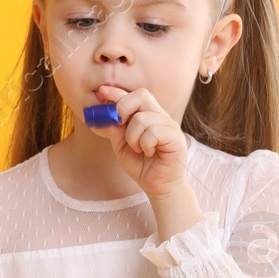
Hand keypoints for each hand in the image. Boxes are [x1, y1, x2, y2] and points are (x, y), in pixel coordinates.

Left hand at [91, 85, 190, 200]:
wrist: (157, 185)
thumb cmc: (141, 164)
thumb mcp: (121, 145)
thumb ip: (115, 128)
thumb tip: (103, 113)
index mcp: (148, 116)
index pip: (134, 96)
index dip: (117, 93)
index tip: (101, 91)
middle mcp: (161, 117)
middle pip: (142, 96)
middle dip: (123, 108)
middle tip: (120, 125)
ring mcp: (170, 126)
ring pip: (142, 118)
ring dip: (133, 136)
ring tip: (138, 148)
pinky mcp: (176, 138)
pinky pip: (153, 132)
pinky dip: (144, 144)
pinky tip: (149, 152)